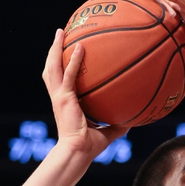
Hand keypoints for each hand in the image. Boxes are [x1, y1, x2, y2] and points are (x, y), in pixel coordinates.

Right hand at [41, 30, 127, 156]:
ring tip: (60, 32)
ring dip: (55, 48)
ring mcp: (59, 97)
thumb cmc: (89, 147)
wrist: (78, 153)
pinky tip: (79, 48)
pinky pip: (69, 76)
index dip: (61, 65)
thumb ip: (118, 125)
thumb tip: (133, 120)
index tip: (66, 52)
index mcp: (66, 102)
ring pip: (53, 67)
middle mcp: (59, 97)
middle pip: (51, 68)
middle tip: (59, 34)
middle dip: (53, 50)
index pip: (61, 80)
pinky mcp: (64, 98)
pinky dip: (73, 61)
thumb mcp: (107, 133)